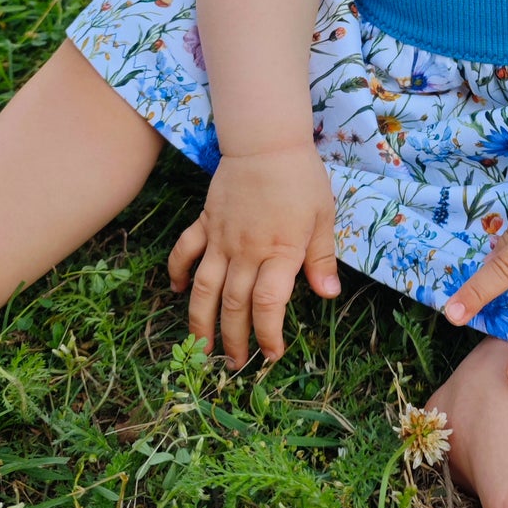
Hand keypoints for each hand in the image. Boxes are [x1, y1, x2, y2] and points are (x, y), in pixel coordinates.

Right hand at [167, 143, 338, 367]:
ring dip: (200, 321)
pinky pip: (185, 252)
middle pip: (233, 305)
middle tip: (236, 365)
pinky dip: (179, 273)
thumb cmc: (301, 179)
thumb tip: (328, 295)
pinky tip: (179, 292)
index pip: (268, 304)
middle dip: (235, 340)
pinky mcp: (205, 223)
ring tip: (201, 348)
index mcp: (280, 251)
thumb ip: (321, 259)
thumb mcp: (323, 217)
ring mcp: (221, 238)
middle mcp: (247, 250)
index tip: (272, 354)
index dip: (268, 334)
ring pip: (204, 288)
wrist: (266, 142)